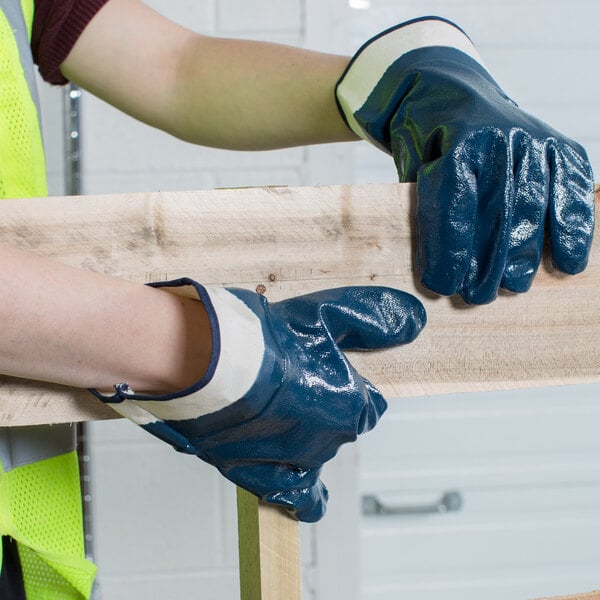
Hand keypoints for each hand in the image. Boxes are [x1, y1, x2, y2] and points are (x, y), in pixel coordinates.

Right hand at [91, 279, 425, 521]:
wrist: (205, 365)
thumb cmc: (265, 339)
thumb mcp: (328, 314)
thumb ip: (375, 318)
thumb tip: (415, 319)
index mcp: (350, 405)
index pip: (368, 404)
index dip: (348, 386)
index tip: (326, 372)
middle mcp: (329, 440)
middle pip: (339, 428)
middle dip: (323, 408)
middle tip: (291, 382)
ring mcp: (294, 462)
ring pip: (314, 456)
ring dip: (306, 441)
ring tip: (284, 417)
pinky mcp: (258, 474)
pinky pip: (293, 496)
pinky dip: (300, 493)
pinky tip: (301, 491)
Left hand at [336, 17, 594, 303]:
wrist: (451, 92)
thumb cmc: (426, 141)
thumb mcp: (413, 169)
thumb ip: (427, 206)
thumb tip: (442, 266)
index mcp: (456, 143)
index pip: (455, 207)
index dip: (450, 251)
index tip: (443, 285)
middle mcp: (500, 137)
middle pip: (499, 213)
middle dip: (489, 263)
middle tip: (479, 295)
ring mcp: (534, 139)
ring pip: (535, 206)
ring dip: (527, 254)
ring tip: (514, 286)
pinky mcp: (559, 145)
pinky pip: (571, 190)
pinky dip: (573, 228)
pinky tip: (569, 263)